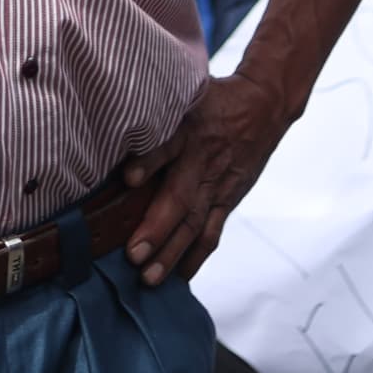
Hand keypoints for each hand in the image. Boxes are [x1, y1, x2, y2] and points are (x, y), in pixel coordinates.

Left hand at [118, 73, 288, 285]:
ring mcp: (217, 184)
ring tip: (150, 277)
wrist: (264, 106)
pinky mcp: (228, 199)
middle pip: (180, 197)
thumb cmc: (212, 101)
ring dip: (172, 252)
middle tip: (133, 254)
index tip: (128, 178)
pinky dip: (196, 256)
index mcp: (188, 129)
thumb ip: (155, 113)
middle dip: (157, 228)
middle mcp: (202, 160)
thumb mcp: (184, 94)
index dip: (148, 161)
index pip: (167, 145)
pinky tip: (180, 276)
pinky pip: (212, 232)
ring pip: (194, 223)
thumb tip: (108, 119)